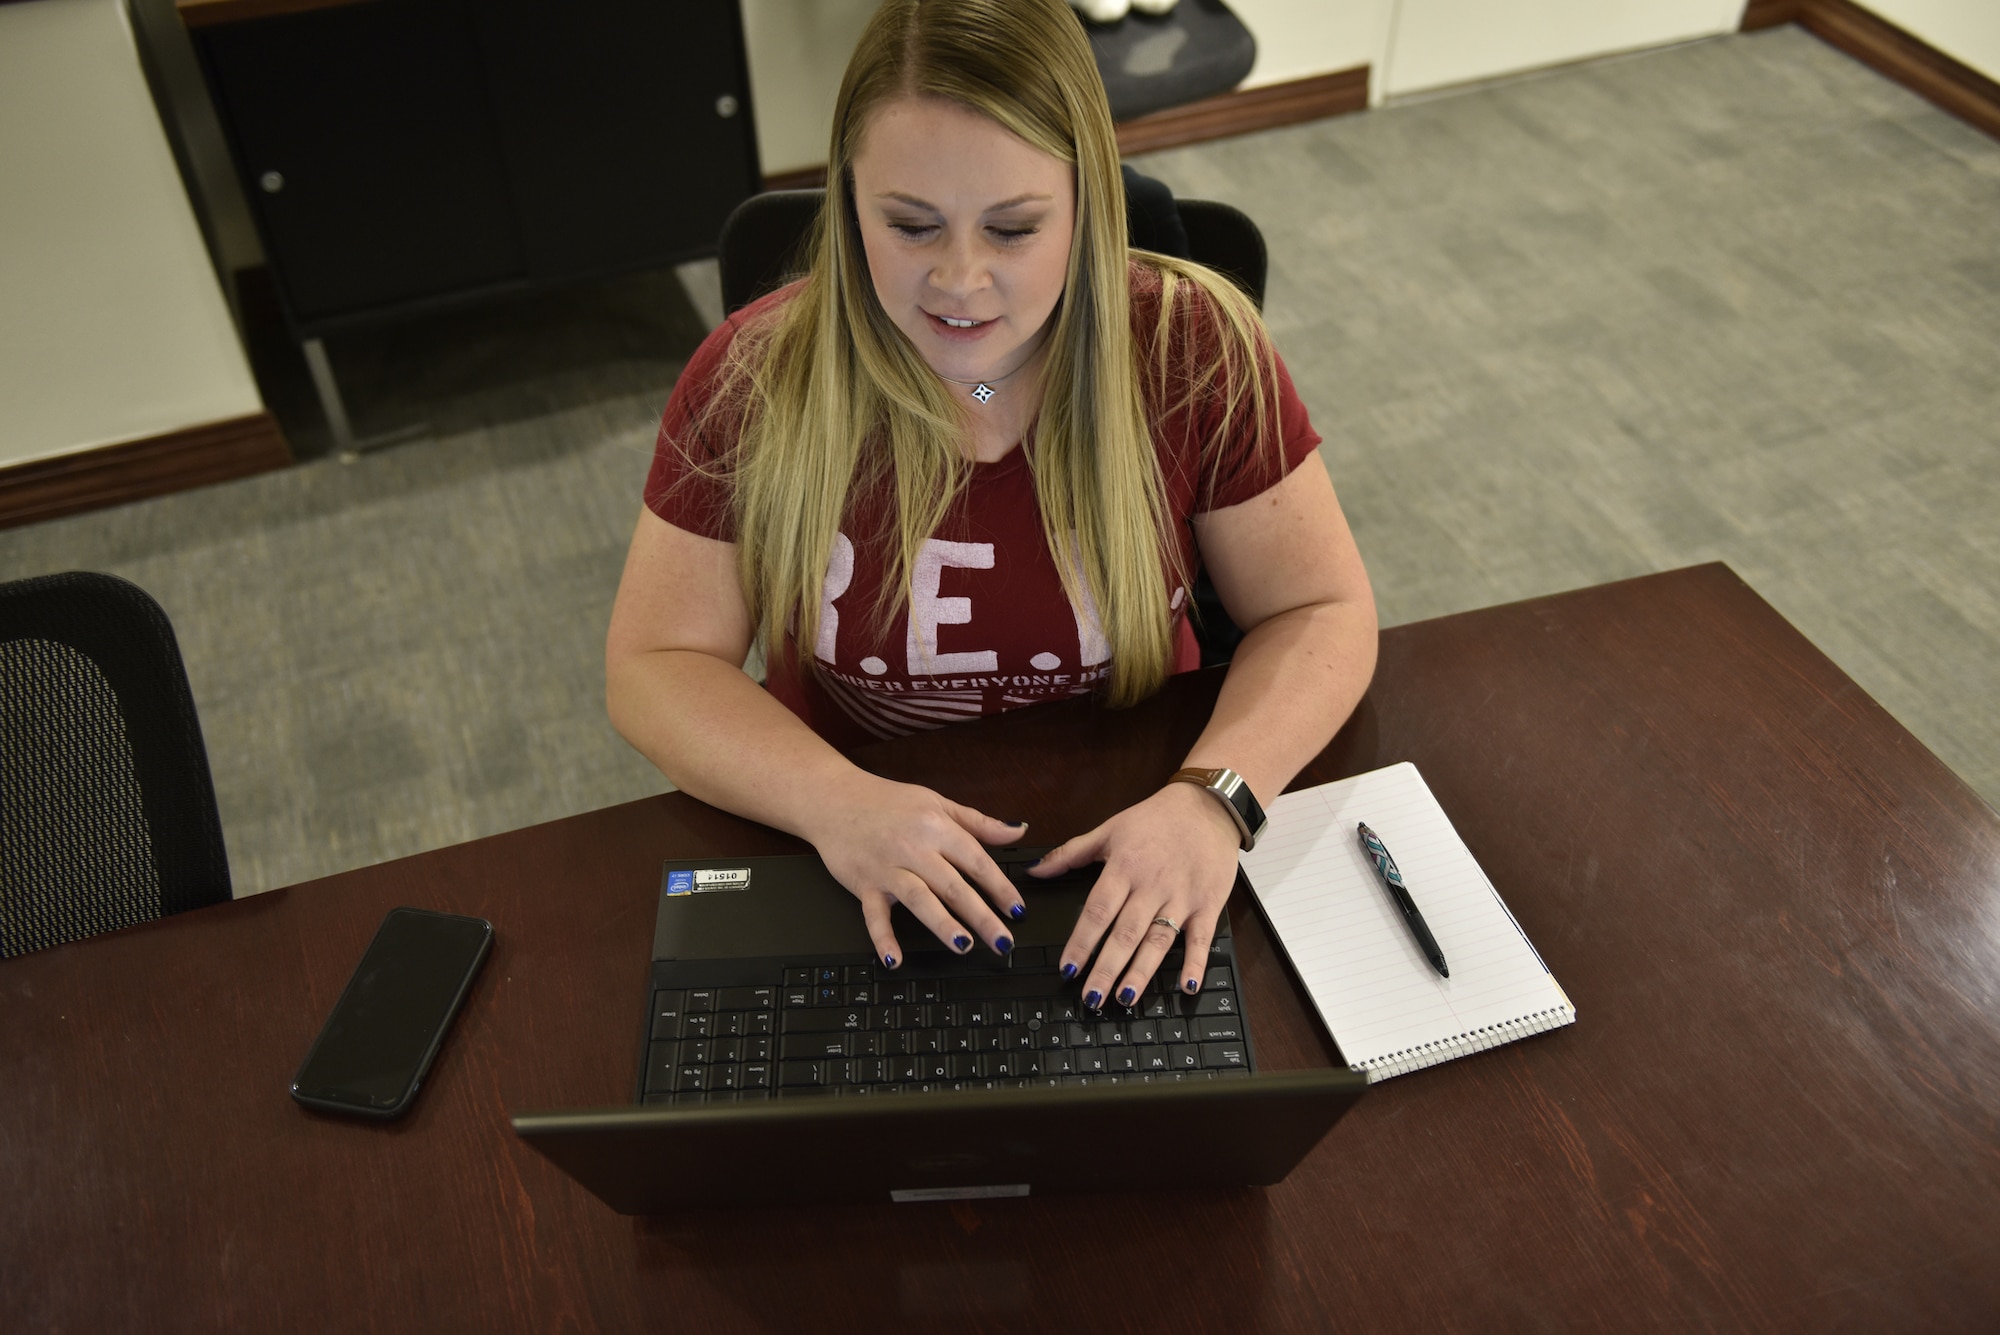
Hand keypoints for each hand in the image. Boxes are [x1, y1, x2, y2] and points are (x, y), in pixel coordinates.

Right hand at [804, 774, 1028, 967]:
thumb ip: (978, 822)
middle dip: (981, 915)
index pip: (976, 861)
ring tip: (963, 946)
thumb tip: (1017, 831)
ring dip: (942, 924)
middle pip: (953, 886)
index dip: (999, 887)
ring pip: (919, 900)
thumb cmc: (887, 801)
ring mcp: (887, 869)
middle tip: (1003, 940)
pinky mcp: (863, 885)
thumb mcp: (937, 803)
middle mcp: (913, 848)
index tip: (1017, 910)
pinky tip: (894, 959)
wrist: (835, 799)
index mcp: (936, 827)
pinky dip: (882, 937)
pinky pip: (873, 915)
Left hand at [1030, 782, 1240, 1007]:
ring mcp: (1182, 897)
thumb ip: (1070, 853)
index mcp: (1124, 867)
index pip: (1097, 911)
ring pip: (1159, 940)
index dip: (1081, 942)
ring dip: (1142, 972)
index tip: (1067, 969)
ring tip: (1125, 998)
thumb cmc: (1156, 819)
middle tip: (1091, 998)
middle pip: (1126, 933)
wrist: (1207, 806)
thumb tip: (1034, 870)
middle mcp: (1152, 885)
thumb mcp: (1109, 829)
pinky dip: (1195, 963)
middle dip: (1106, 969)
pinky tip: (1186, 987)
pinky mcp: (1208, 904)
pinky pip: (1201, 938)